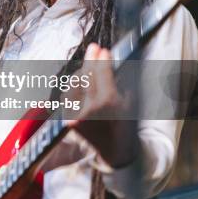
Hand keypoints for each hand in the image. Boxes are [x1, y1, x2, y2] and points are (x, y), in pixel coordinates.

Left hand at [66, 43, 138, 167]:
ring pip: (74, 84)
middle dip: (90, 60)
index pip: (102, 73)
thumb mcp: (129, 102)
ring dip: (82, 71)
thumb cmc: (125, 125)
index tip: (103, 49)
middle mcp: (89, 107)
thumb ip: (117, 81)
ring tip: (90, 61)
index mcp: (108, 103)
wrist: (115, 150)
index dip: (102, 60)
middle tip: (94, 48)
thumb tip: (106, 59)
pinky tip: (82, 77)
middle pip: (86, 76)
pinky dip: (75, 85)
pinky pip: (69, 95)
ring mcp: (76, 113)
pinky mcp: (68, 118)